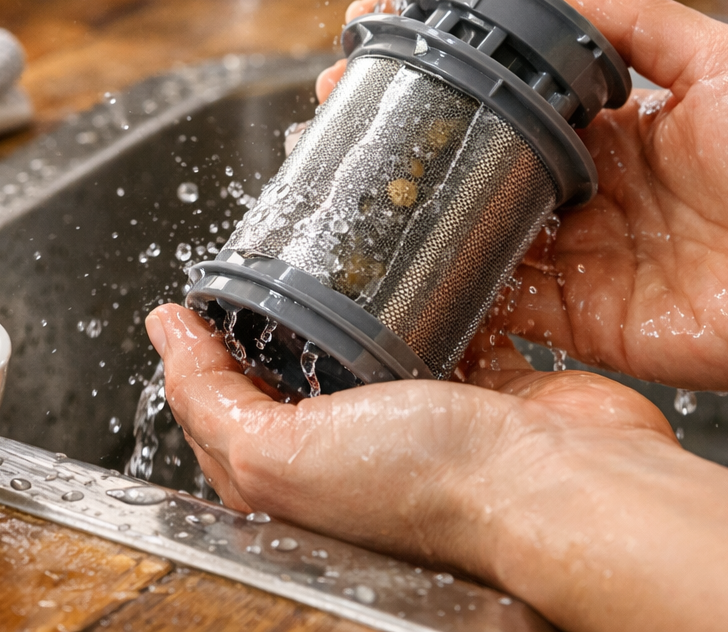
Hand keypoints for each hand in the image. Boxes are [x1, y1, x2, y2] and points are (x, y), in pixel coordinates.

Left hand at [145, 303, 727, 631]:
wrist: (562, 489)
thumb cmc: (431, 490)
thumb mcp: (275, 457)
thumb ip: (210, 401)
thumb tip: (165, 338)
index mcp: (298, 480)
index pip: (225, 407)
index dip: (204, 350)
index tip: (199, 291)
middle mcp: (358, 452)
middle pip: (297, 366)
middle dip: (282, 311)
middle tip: (270, 250)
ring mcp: (425, 416)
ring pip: (374, 339)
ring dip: (358, 294)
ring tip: (338, 237)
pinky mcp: (487, 385)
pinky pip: (452, 325)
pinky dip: (439, 293)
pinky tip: (423, 256)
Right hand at [320, 0, 727, 391]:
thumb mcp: (719, 55)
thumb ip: (628, 20)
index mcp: (612, 133)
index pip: (507, 104)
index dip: (446, 83)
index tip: (385, 47)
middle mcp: (587, 197)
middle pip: (476, 174)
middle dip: (408, 148)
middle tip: (341, 119)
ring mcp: (583, 262)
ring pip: (478, 240)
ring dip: (415, 217)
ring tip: (349, 186)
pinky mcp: (589, 323)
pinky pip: (508, 311)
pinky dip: (458, 293)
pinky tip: (403, 267)